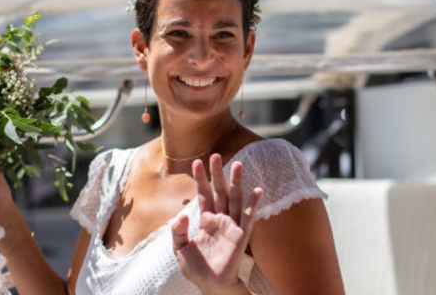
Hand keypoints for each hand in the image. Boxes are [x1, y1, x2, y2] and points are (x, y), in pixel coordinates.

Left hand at [171, 154, 262, 294]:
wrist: (210, 285)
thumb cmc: (196, 268)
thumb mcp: (179, 249)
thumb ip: (177, 232)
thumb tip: (181, 216)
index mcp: (206, 219)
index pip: (203, 194)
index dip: (201, 179)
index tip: (197, 162)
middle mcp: (220, 218)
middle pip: (220, 191)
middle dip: (218, 173)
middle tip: (216, 154)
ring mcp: (232, 225)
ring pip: (235, 199)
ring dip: (237, 182)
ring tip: (238, 164)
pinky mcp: (241, 235)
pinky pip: (248, 217)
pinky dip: (253, 204)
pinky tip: (257, 190)